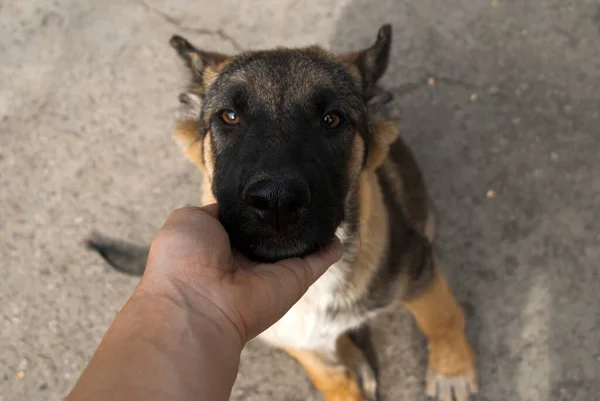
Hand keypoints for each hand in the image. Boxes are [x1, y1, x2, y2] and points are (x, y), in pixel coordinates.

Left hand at [136, 204, 341, 345]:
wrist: (197, 302)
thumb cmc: (184, 259)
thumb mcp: (189, 220)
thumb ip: (216, 211)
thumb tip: (238, 207)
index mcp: (220, 244)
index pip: (245, 220)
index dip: (257, 204)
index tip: (270, 184)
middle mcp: (248, 258)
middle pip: (274, 232)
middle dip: (285, 213)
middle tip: (300, 188)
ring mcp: (274, 269)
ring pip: (298, 244)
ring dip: (311, 227)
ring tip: (325, 200)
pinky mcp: (297, 279)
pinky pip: (319, 259)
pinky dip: (331, 246)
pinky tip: (339, 229)